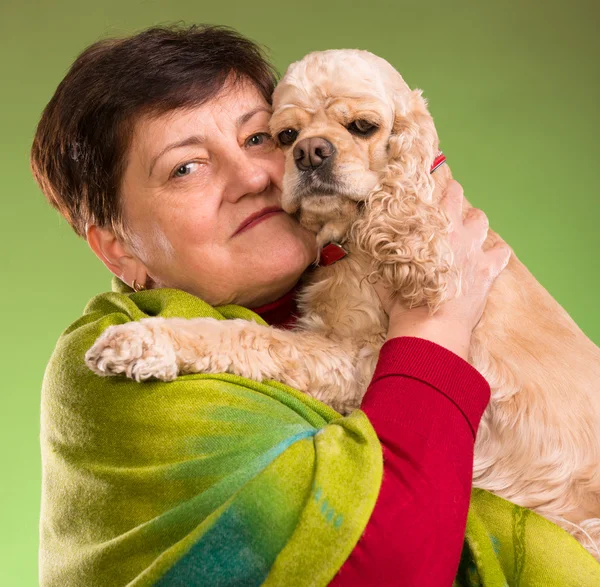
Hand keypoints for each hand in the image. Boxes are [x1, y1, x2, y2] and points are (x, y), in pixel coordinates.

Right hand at [374, 180, 510, 359]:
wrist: (431, 329)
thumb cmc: (406, 303)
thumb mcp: (385, 277)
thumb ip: (382, 260)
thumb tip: (370, 250)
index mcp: (436, 231)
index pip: (444, 198)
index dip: (441, 191)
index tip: (435, 191)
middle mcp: (459, 236)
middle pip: (467, 208)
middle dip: (458, 204)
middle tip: (449, 208)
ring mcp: (476, 253)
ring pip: (482, 224)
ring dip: (475, 225)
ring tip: (467, 232)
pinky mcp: (487, 273)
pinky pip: (500, 254)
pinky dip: (495, 253)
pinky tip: (489, 256)